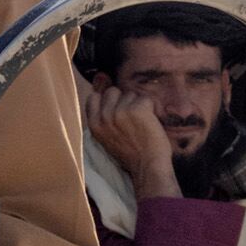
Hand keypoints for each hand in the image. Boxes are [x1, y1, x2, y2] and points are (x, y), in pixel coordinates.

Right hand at [85, 80, 178, 197]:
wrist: (147, 167)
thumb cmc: (130, 153)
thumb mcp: (107, 136)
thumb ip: (102, 112)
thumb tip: (100, 77)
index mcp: (94, 124)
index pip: (94, 97)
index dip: (108, 102)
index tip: (118, 114)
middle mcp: (104, 116)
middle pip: (113, 91)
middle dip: (123, 101)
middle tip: (132, 122)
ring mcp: (120, 112)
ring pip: (131, 94)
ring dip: (139, 106)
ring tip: (141, 125)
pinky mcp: (138, 110)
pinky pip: (146, 98)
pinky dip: (152, 109)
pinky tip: (150, 123)